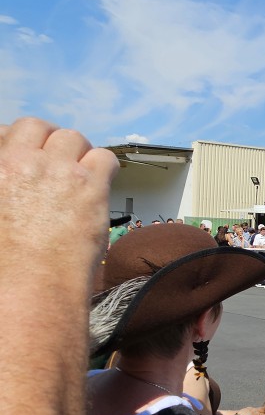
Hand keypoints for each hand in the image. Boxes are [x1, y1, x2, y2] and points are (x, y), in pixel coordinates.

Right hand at [0, 118, 117, 272]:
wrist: (29, 288)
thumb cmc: (6, 268)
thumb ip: (8, 193)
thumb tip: (21, 195)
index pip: (5, 131)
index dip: (17, 141)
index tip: (26, 153)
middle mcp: (20, 162)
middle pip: (37, 126)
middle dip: (47, 141)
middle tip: (56, 161)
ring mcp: (56, 170)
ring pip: (73, 138)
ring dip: (76, 153)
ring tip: (78, 175)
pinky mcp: (88, 185)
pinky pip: (105, 158)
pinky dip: (104, 167)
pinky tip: (100, 184)